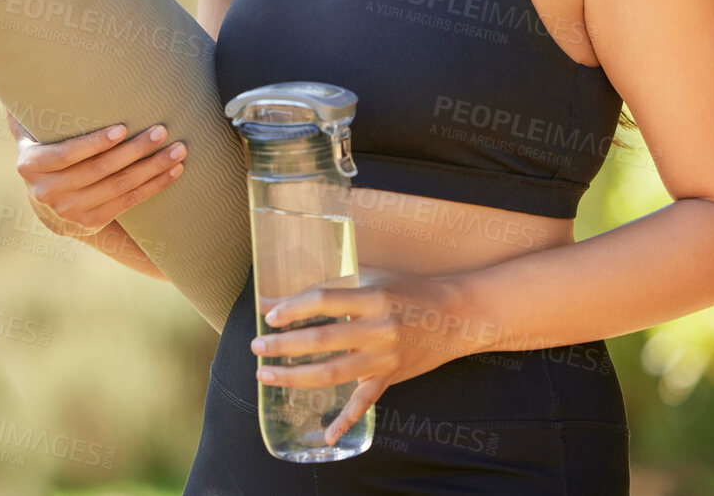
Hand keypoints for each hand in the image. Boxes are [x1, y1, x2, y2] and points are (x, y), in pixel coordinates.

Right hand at [9, 115, 186, 239]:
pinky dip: (155, 186)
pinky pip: (130, 202)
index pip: (66, 154)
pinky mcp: (92, 222)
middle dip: (134, 150)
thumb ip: (25, 116)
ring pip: (119, 186)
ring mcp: (71, 211)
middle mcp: (48, 192)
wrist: (47, 208)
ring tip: (177, 149)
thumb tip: (17, 82)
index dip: (95, 142)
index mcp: (30, 166)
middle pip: (99, 169)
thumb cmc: (44, 158)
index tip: (122, 128)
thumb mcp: (28, 138)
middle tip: (161, 130)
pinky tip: (174, 171)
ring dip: (153, 167)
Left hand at [246, 267, 476, 446]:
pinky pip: (365, 402)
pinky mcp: (391, 378)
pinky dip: (345, 420)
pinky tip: (325, 435)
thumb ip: (330, 285)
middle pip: (322, 339)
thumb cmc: (408, 290)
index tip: (269, 314)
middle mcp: (378, 329)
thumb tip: (281, 294)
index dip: (294, 307)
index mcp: (372, 297)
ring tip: (267, 375)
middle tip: (257, 347)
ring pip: (333, 372)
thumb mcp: (372, 277)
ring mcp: (385, 358)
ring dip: (296, 377)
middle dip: (284, 345)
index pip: (325, 300)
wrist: (456, 316)